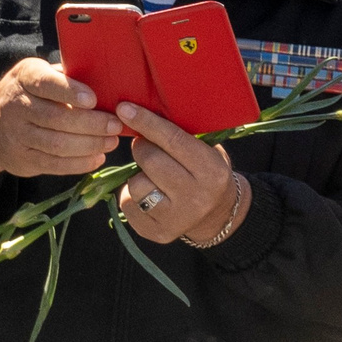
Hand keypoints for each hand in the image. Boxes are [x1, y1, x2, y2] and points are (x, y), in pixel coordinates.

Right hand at [0, 58, 123, 178]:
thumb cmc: (27, 94)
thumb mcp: (37, 75)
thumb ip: (64, 77)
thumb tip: (106, 82)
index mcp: (24, 78)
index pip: (46, 84)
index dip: (70, 92)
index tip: (93, 99)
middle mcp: (16, 106)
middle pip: (56, 118)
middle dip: (90, 124)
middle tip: (115, 125)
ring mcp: (17, 135)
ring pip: (57, 144)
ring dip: (89, 145)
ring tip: (111, 142)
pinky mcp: (22, 159)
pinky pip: (54, 164)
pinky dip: (79, 163)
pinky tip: (97, 157)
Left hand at [114, 102, 236, 243]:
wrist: (217, 214)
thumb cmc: (205, 173)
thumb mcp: (206, 151)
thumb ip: (181, 136)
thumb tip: (142, 112)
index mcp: (211, 170)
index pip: (173, 140)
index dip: (146, 122)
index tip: (124, 108)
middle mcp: (196, 196)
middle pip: (150, 161)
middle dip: (141, 148)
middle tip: (144, 146)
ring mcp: (177, 218)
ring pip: (136, 185)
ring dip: (136, 175)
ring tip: (151, 175)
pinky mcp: (159, 232)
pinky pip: (128, 206)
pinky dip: (131, 196)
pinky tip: (147, 194)